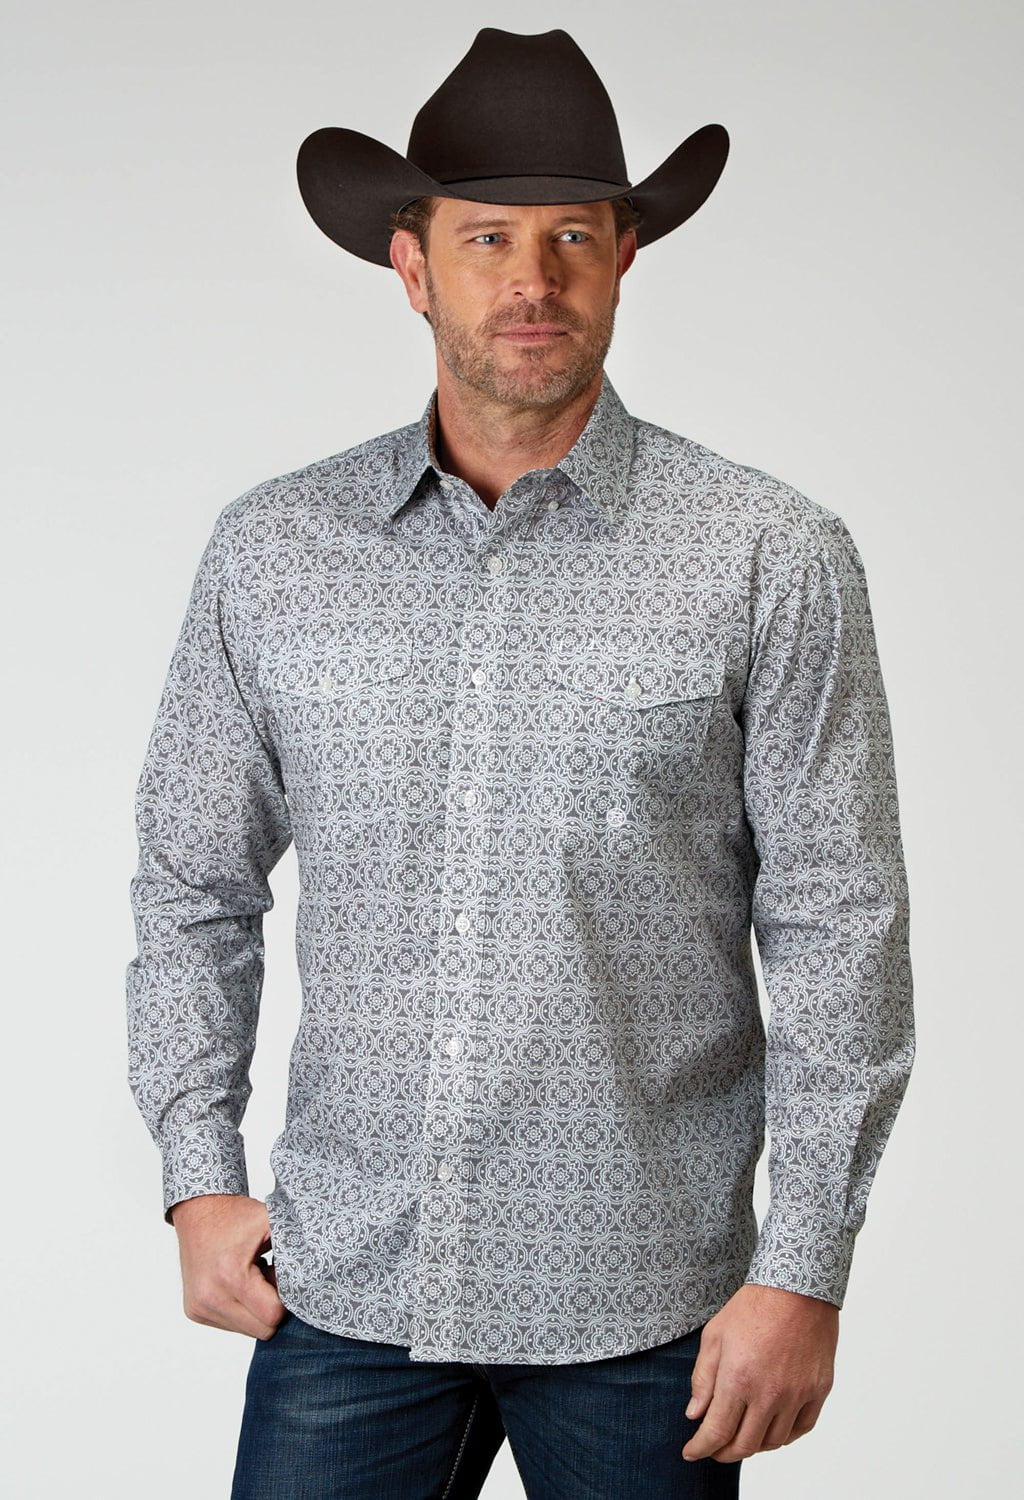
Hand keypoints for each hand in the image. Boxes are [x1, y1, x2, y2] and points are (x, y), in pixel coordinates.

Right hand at [170, 1193, 285, 1339]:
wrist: (198, 1211)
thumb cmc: (236, 1215)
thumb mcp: (272, 1223)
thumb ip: (296, 1250)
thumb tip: (318, 1279)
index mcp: (230, 1276)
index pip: (273, 1315)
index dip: (285, 1298)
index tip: (279, 1273)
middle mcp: (210, 1297)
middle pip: (262, 1330)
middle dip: (272, 1307)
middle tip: (268, 1275)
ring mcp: (199, 1307)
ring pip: (247, 1331)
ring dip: (256, 1310)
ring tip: (252, 1277)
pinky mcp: (194, 1311)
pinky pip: (231, 1325)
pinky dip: (241, 1308)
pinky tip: (238, 1283)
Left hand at [681, 1283, 837, 1462]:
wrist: (797, 1288)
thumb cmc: (753, 1306)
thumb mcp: (715, 1336)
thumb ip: (703, 1378)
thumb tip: (695, 1414)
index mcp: (738, 1379)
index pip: (716, 1432)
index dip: (700, 1448)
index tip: (691, 1452)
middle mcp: (769, 1394)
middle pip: (744, 1445)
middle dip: (723, 1453)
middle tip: (713, 1449)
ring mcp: (797, 1395)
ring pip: (773, 1441)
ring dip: (753, 1445)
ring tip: (740, 1434)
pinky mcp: (818, 1391)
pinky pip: (800, 1429)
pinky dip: (783, 1436)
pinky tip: (771, 1428)